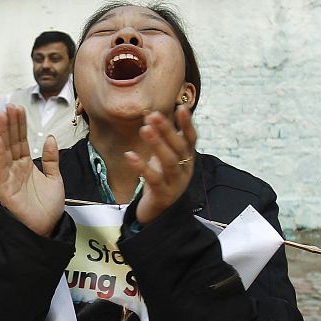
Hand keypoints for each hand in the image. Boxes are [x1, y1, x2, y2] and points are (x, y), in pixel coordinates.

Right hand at [0, 104, 63, 236]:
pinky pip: (2, 168)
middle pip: (12, 143)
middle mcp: (15, 169)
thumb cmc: (49, 206)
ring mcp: (9, 178)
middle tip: (9, 106)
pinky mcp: (5, 189)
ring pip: (5, 151)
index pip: (21, 142)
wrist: (48, 227)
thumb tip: (48, 138)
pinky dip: (0, 153)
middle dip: (11, 124)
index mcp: (26, 166)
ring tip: (2, 115)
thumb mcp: (55, 177)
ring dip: (3, 133)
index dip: (21, 126)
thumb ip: (51, 159)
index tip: (19, 109)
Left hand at [124, 106, 196, 224]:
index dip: (187, 124)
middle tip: (153, 115)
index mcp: (187, 159)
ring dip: (157, 144)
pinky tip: (129, 155)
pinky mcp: (163, 195)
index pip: (191, 139)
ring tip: (145, 129)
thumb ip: (161, 138)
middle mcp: (185, 170)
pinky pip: (153, 180)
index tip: (181, 107)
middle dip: (167, 130)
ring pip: (169, 162)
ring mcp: (175, 183)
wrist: (160, 213)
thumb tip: (150, 113)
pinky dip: (141, 167)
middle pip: (179, 148)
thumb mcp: (164, 158)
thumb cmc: (162, 180)